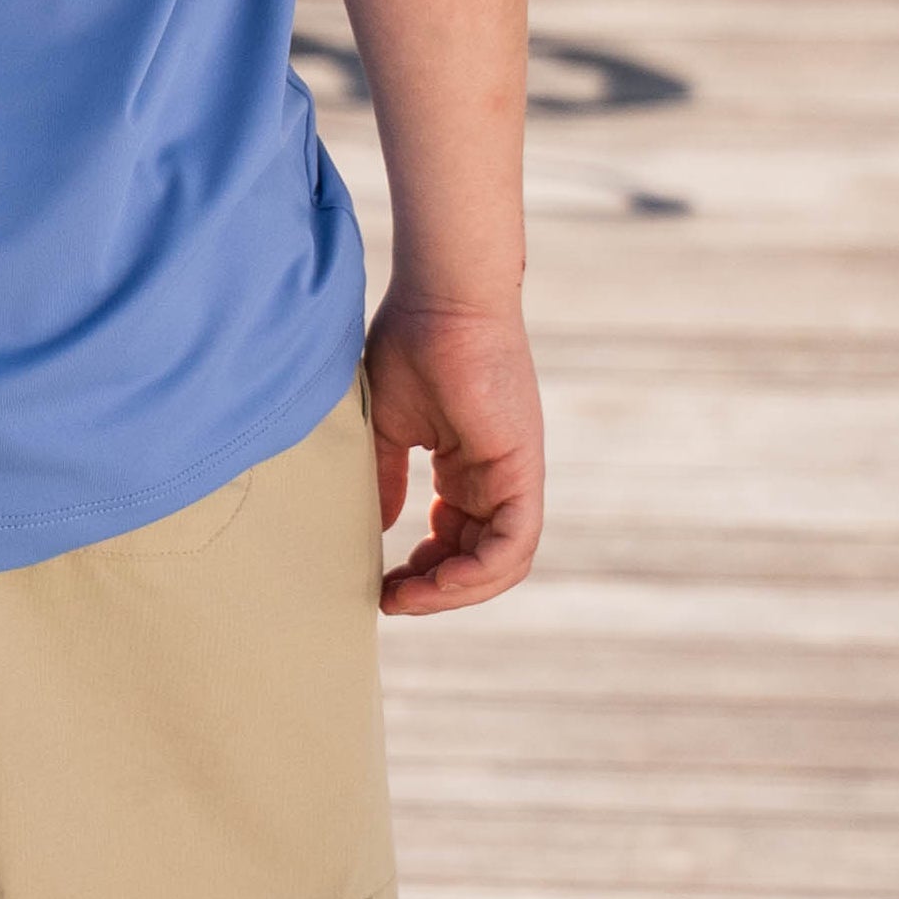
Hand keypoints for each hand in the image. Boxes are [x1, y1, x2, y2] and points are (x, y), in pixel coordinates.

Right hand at [365, 289, 543, 615]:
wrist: (440, 299)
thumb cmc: (411, 343)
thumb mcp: (387, 426)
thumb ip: (385, 480)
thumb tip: (375, 531)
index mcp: (467, 466)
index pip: (456, 538)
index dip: (422, 570)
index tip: (381, 583)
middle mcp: (495, 477)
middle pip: (478, 560)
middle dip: (435, 590)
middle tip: (391, 599)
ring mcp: (513, 476)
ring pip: (500, 564)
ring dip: (453, 591)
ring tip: (406, 597)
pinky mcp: (523, 472)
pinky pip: (514, 545)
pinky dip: (478, 573)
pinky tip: (435, 580)